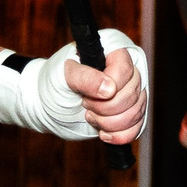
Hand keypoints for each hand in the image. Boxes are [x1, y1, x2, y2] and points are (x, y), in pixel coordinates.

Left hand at [0, 31, 149, 144]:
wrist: (48, 104)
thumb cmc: (53, 83)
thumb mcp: (63, 76)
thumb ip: (85, 78)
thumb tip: (109, 88)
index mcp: (112, 51)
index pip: (125, 71)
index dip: (108, 88)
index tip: (85, 96)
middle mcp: (126, 70)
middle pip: (133, 95)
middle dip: (106, 109)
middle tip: (84, 106)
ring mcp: (130, 92)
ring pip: (136, 112)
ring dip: (110, 123)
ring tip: (89, 117)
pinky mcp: (130, 112)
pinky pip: (138, 127)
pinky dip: (120, 135)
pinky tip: (103, 133)